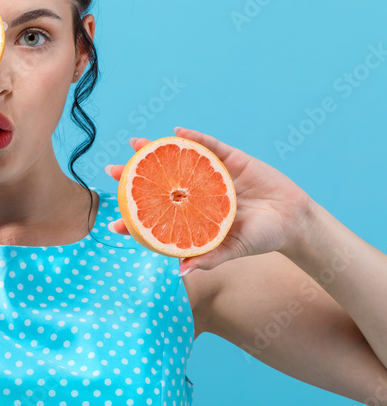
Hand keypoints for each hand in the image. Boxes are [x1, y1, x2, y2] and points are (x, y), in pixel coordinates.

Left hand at [103, 126, 315, 274]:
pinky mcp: (231, 159)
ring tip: (135, 143)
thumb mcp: (233, 250)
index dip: (135, 217)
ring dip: (155, 149)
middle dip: (133, 175)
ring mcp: (212, 174)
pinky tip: (178, 132)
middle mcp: (197, 192)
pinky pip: (210, 144)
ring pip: (178, 159)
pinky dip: (194, 137)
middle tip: (111, 171)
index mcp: (192, 214)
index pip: (158, 215)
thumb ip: (209, 257)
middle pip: (158, 181)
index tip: (112, 222)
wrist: (294, 221)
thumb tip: (182, 272)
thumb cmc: (261, 238)